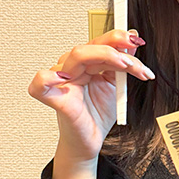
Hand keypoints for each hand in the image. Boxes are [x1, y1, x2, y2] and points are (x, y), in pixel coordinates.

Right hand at [28, 29, 153, 159]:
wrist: (92, 140)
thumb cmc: (99, 113)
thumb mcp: (117, 84)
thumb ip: (124, 62)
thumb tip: (133, 38)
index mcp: (87, 62)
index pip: (100, 42)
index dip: (118, 39)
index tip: (137, 42)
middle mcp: (73, 67)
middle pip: (90, 46)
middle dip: (117, 51)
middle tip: (135, 64)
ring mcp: (62, 81)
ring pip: (77, 55)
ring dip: (106, 57)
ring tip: (126, 68)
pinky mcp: (55, 98)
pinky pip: (40, 83)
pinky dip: (48, 77)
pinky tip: (64, 78)